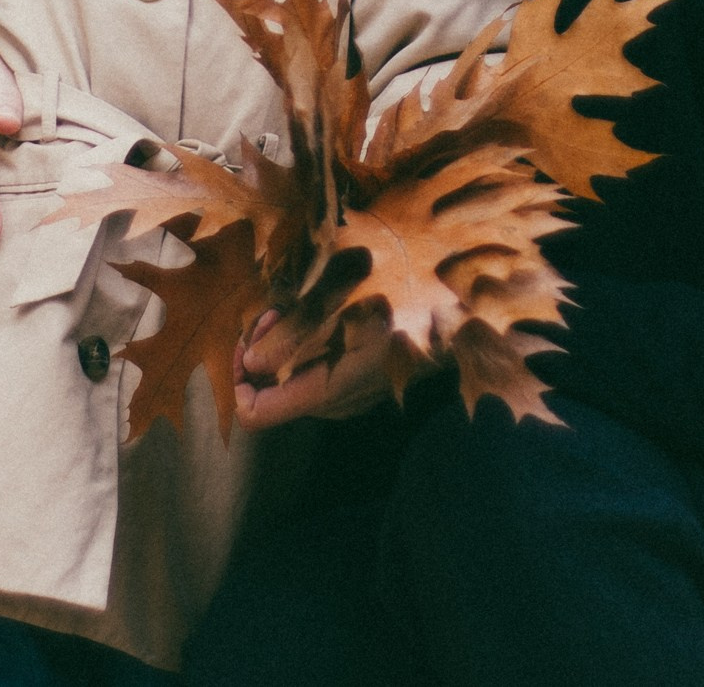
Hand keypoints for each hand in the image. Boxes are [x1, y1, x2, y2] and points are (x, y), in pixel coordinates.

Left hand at [233, 304, 397, 429]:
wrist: (465, 305)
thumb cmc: (407, 289)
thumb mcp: (344, 294)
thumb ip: (294, 328)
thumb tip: (251, 361)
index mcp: (330, 387)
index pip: (256, 414)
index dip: (238, 376)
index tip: (248, 334)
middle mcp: (338, 403)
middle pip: (271, 395)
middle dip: (261, 350)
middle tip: (275, 309)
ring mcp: (353, 397)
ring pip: (293, 383)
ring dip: (283, 346)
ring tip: (296, 306)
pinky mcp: (365, 383)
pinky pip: (317, 376)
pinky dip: (305, 348)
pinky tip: (320, 315)